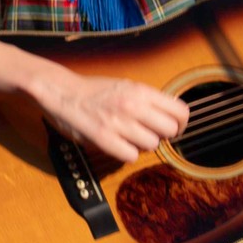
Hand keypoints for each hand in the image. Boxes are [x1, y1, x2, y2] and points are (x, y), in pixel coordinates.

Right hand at [30, 68, 188, 163]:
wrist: (61, 91)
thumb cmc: (93, 90)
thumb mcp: (126, 86)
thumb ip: (148, 100)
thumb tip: (172, 115)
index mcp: (141, 91)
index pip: (181, 112)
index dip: (181, 124)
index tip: (174, 129)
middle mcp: (133, 105)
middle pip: (170, 131)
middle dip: (162, 136)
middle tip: (148, 134)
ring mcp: (119, 123)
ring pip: (152, 145)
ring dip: (143, 145)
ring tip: (128, 137)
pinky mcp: (104, 139)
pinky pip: (131, 156)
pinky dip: (126, 153)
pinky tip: (117, 145)